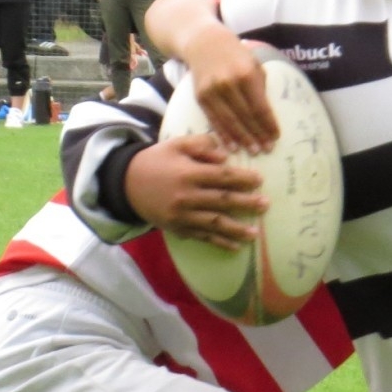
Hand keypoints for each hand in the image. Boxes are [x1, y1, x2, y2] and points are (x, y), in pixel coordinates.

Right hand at [123, 133, 266, 248]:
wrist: (126, 184)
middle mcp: (186, 196)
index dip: (242, 179)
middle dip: (246, 204)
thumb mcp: (176, 144)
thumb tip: (226, 155)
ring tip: (255, 234)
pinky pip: (202, 237)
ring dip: (236, 229)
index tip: (259, 180)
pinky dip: (219, 242)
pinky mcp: (178, 228)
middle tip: (265, 205)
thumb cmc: (156, 160)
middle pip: (222, 201)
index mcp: (188, 173)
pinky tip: (235, 247)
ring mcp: (182, 216)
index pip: (221, 177)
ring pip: (214, 223)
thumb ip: (202, 145)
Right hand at [189, 26, 276, 152]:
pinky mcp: (201, 97)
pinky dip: (224, 135)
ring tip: (254, 151)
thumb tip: (268, 117)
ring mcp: (213, 91)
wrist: (205, 43)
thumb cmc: (236, 56)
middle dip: (258, 135)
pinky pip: (214, 120)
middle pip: (246, 116)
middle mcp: (229, 83)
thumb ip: (261, 88)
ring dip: (243, 139)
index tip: (276, 137)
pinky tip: (232, 146)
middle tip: (267, 149)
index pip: (260, 106)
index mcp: (247, 74)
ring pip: (230, 121)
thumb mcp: (254, 65)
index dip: (269, 124)